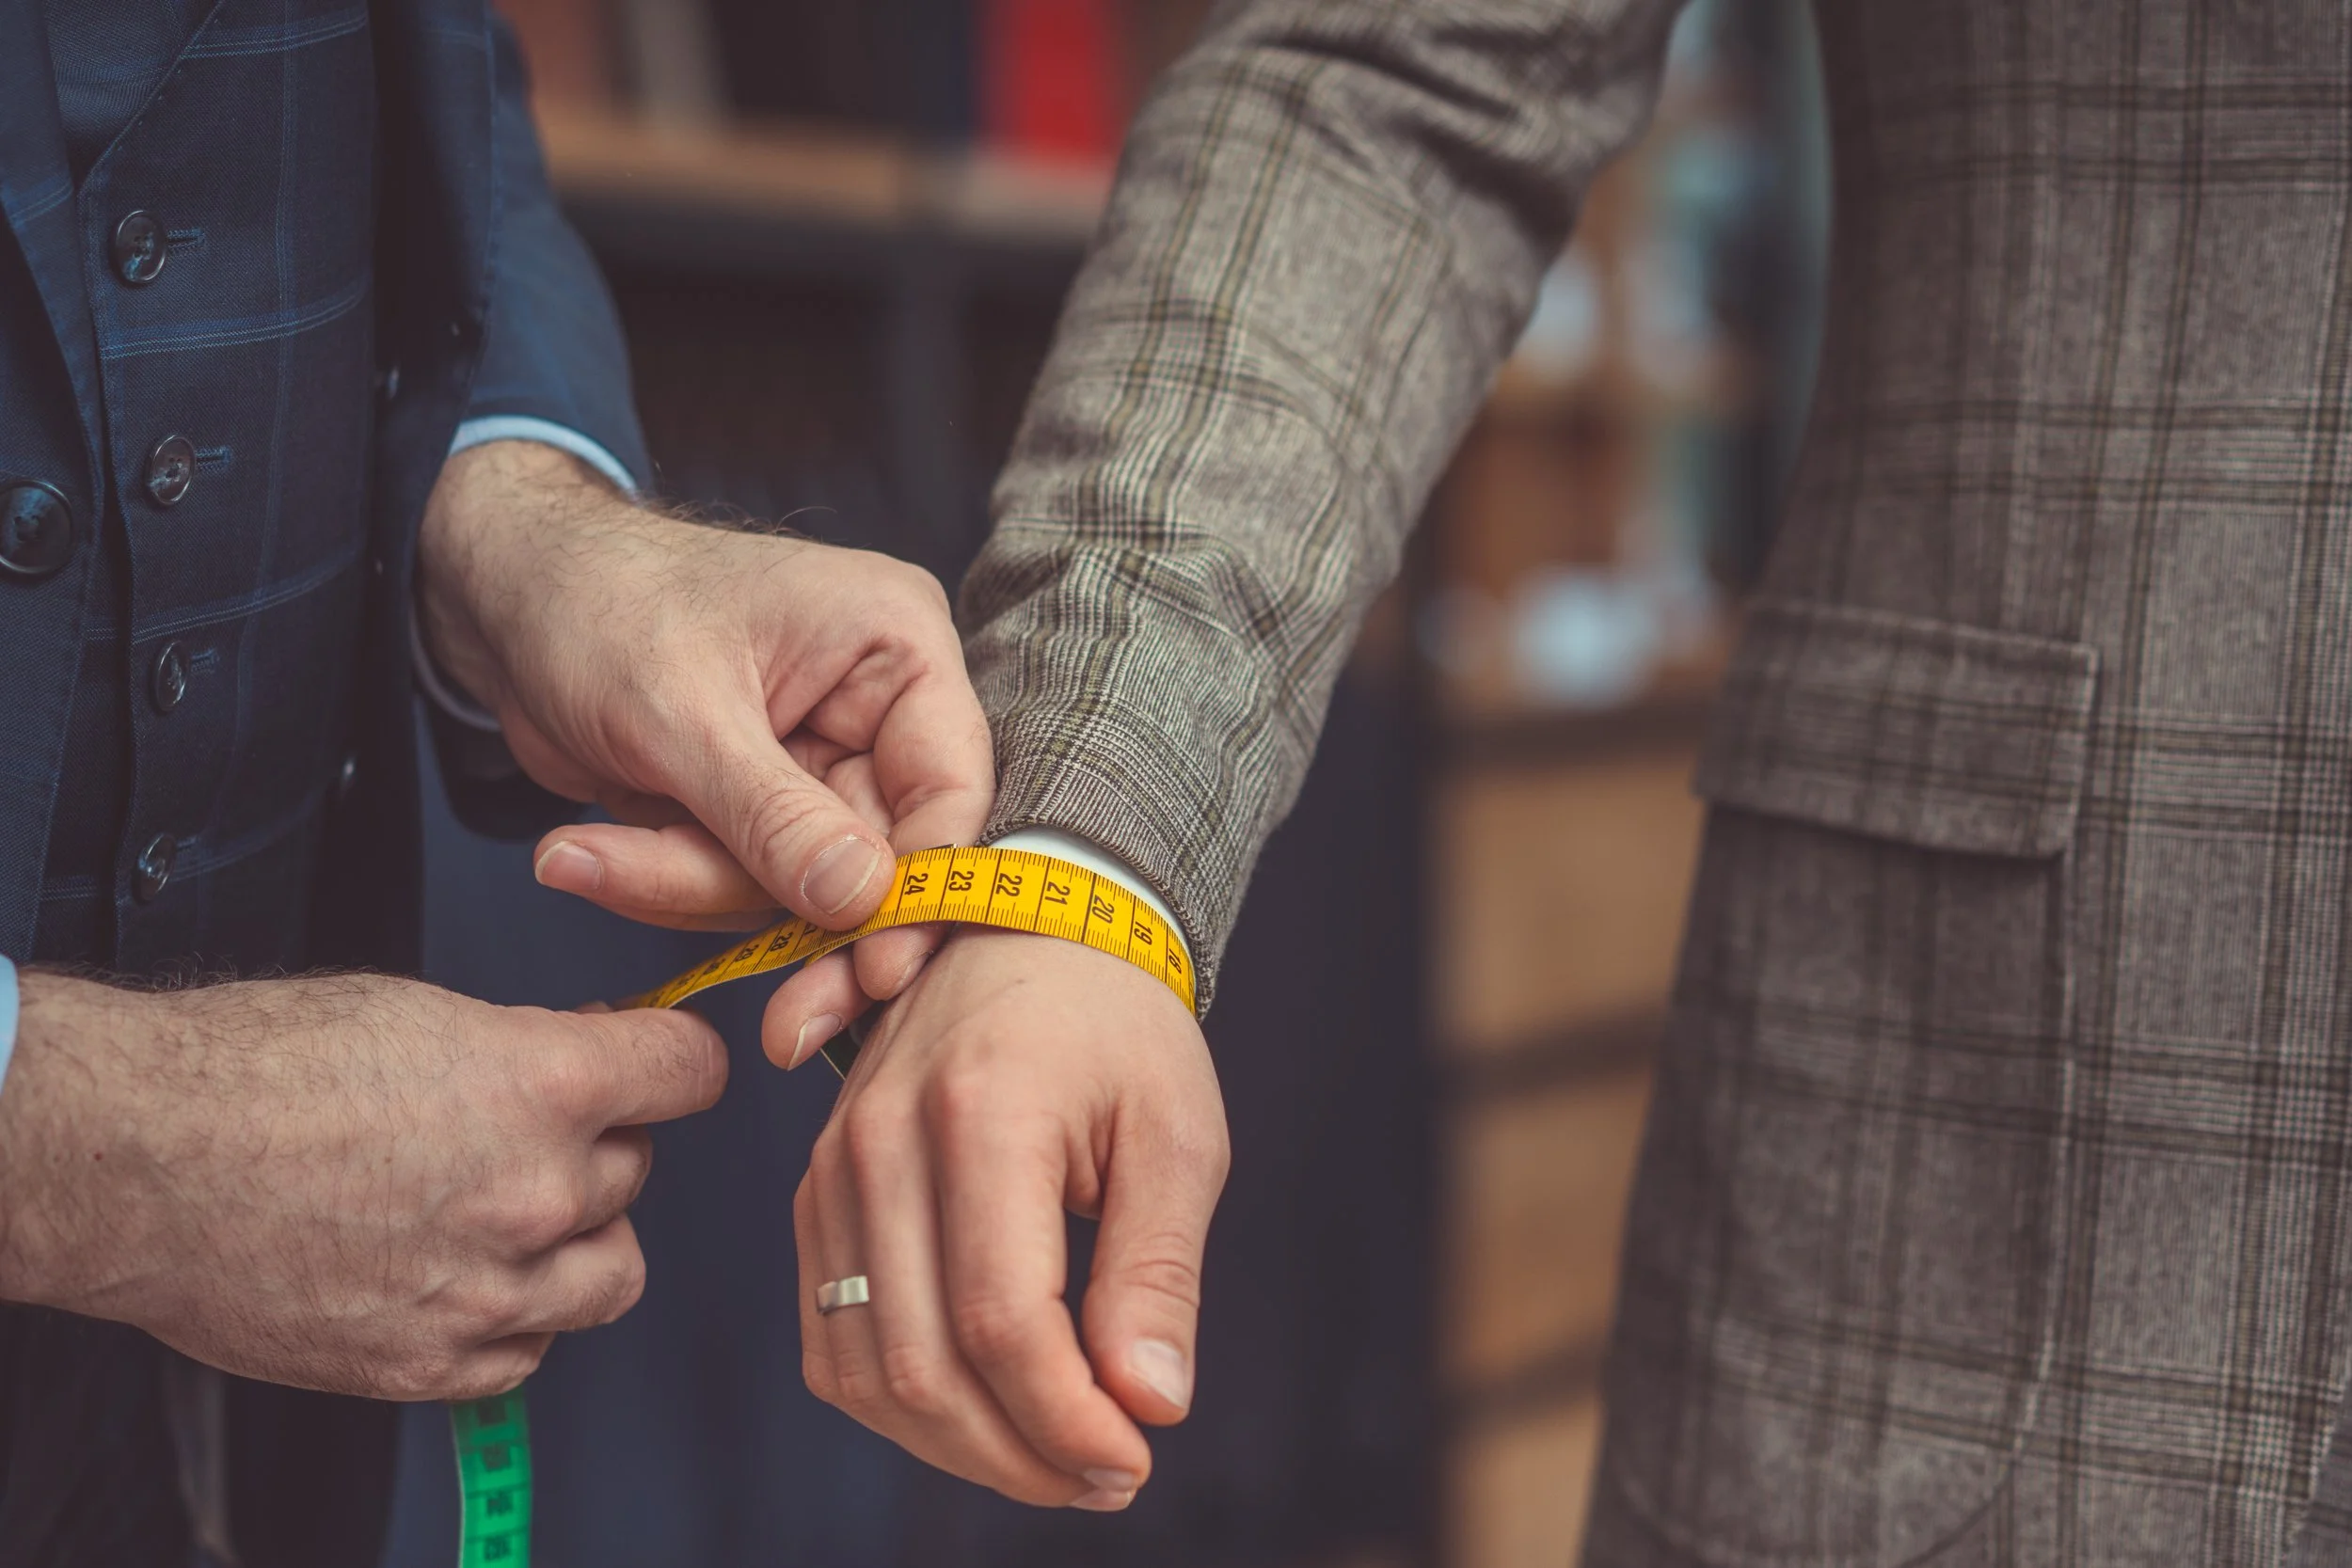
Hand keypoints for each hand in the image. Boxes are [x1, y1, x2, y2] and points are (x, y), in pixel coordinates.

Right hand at [0, 970, 726, 1400]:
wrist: (135, 1160)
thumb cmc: (251, 1071)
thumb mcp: (422, 1011)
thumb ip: (529, 1047)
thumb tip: (591, 1055)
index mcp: (542, 1086)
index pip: (688, 1072)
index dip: (674, 1061)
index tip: (663, 1066)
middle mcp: (534, 1194)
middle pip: (635, 1170)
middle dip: (594, 1144)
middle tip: (523, 1131)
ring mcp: (488, 1289)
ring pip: (611, 1271)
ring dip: (577, 1240)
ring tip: (505, 1211)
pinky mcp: (432, 1364)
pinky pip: (530, 1350)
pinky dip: (514, 1318)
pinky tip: (463, 1276)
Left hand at [416, 441, 993, 1021]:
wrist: (507, 598)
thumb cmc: (596, 603)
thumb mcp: (680, 711)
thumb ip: (774, 815)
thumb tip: (864, 902)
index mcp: (896, 648)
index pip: (949, 786)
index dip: (925, 886)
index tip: (880, 969)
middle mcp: (877, 710)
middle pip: (882, 859)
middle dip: (787, 915)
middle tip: (779, 1026)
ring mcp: (820, 766)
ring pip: (802, 887)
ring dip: (695, 890)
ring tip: (582, 858)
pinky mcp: (762, 810)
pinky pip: (741, 885)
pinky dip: (665, 882)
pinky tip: (583, 855)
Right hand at [791, 930, 1227, 1508]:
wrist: (1039, 923)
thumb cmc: (1122, 1027)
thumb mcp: (1177, 1135)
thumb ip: (1158, 1274)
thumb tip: (1149, 1408)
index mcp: (981, 1112)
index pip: (1001, 1322)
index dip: (1066, 1422)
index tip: (1137, 1460)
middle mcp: (881, 1141)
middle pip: (921, 1365)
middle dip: (1020, 1456)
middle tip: (1108, 1476)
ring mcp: (834, 1167)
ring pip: (862, 1371)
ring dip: (960, 1447)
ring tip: (1057, 1457)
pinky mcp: (819, 1194)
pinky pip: (832, 1339)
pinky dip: (903, 1404)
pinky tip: (989, 1413)